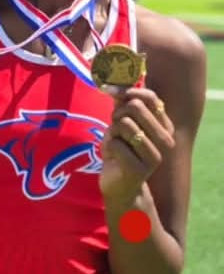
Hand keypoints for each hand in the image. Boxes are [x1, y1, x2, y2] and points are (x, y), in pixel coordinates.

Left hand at [98, 86, 174, 204]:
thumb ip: (122, 106)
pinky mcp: (139, 168)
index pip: (151, 98)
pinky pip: (115, 143)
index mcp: (165, 127)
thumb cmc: (121, 153)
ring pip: (124, 124)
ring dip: (112, 132)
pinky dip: (108, 146)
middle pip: (134, 107)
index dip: (129, 91)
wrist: (120, 187)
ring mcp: (154, 155)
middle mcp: (165, 140)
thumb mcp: (122, 126)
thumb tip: (115, 86)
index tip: (113, 93)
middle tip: (114, 127)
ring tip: (115, 143)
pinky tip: (113, 157)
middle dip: (117, 114)